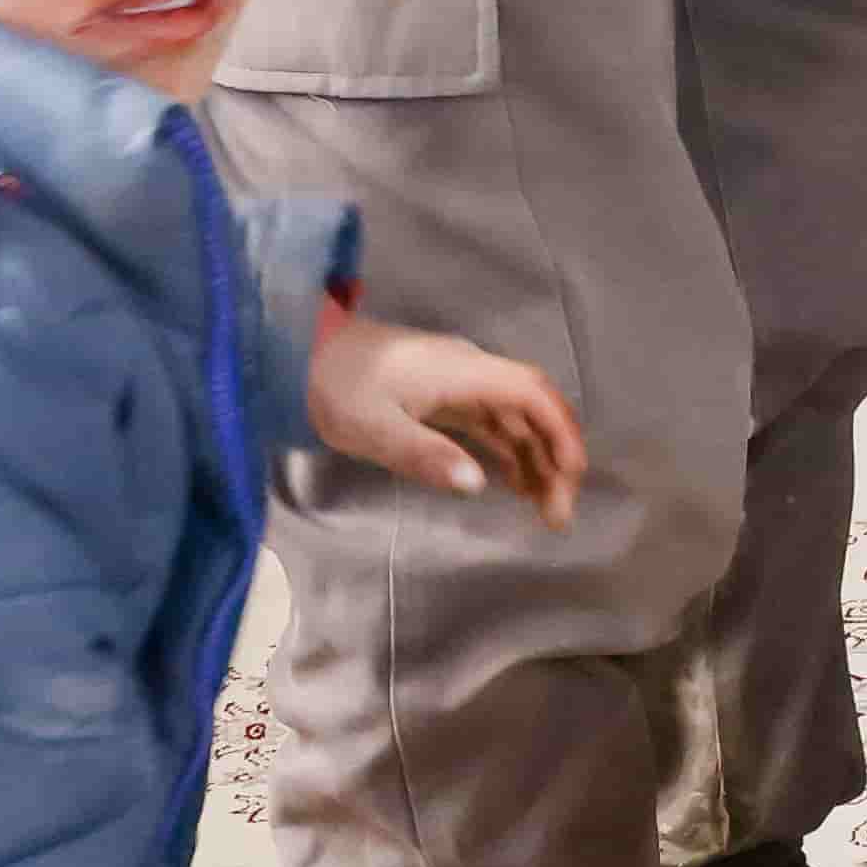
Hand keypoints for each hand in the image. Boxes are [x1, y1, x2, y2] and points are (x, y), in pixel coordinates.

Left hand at [314, 301, 584, 521]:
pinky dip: (511, 452)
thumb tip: (476, 483)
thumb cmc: (333, 388)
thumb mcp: (373, 427)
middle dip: (556, 456)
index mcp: (462, 371)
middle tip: (559, 512)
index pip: (532, 393)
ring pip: (515, 418)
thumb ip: (425, 454)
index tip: (571, 475)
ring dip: (536, 458)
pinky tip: (515, 483)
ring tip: (545, 508)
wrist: (295, 354)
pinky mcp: (443, 395)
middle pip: (533, 408)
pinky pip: (492, 423)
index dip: (561, 431)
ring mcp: (458, 383)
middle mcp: (470, 372)